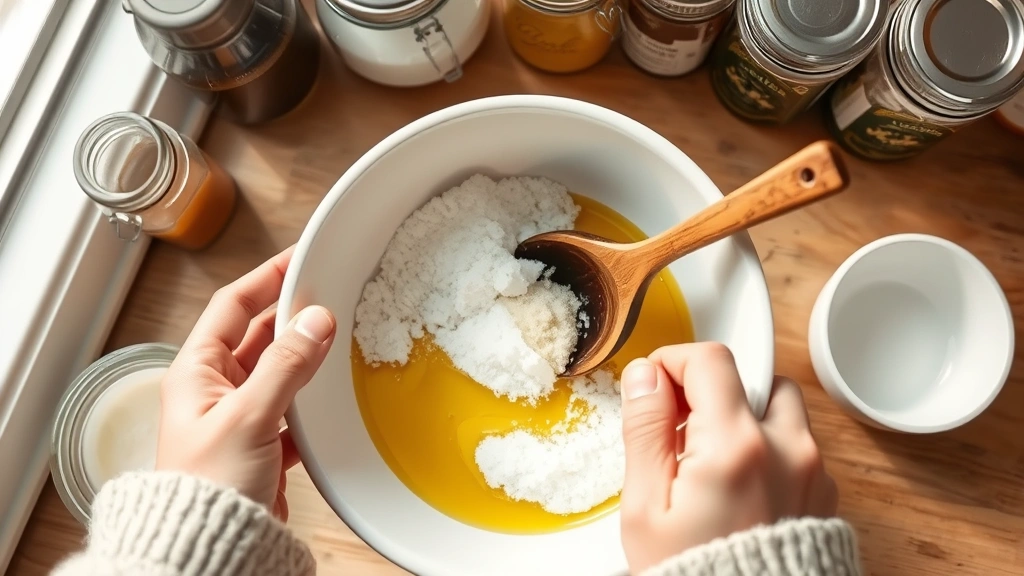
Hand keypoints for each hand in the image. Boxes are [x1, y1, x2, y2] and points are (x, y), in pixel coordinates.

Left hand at [156, 246, 336, 520]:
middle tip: (327, 295)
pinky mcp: (262, 443)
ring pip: (279, 370)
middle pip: (258, 335)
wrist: (209, 549)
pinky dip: (312, 399)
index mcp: (196, 372)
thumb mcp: (248, 417)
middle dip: (291, 316)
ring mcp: (240, 416)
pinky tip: (331, 395)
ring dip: (305, 357)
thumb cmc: (208, 488)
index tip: (297, 259)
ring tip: (336, 337)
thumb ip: (285, 366)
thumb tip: (314, 321)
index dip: (264, 279)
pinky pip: (292, 406)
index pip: (232, 306)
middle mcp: (215, 389)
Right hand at [618, 343, 837, 573]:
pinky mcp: (826, 494)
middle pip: (755, 378)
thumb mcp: (644, 506)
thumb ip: (646, 430)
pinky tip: (741, 487)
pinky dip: (771, 450)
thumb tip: (645, 376)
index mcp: (735, 446)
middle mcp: (787, 450)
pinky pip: (800, 447)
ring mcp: (813, 472)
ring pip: (783, 410)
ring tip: (714, 461)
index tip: (655, 384)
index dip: (674, 361)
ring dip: (748, 418)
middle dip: (715, 392)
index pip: (711, 360)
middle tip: (684, 430)